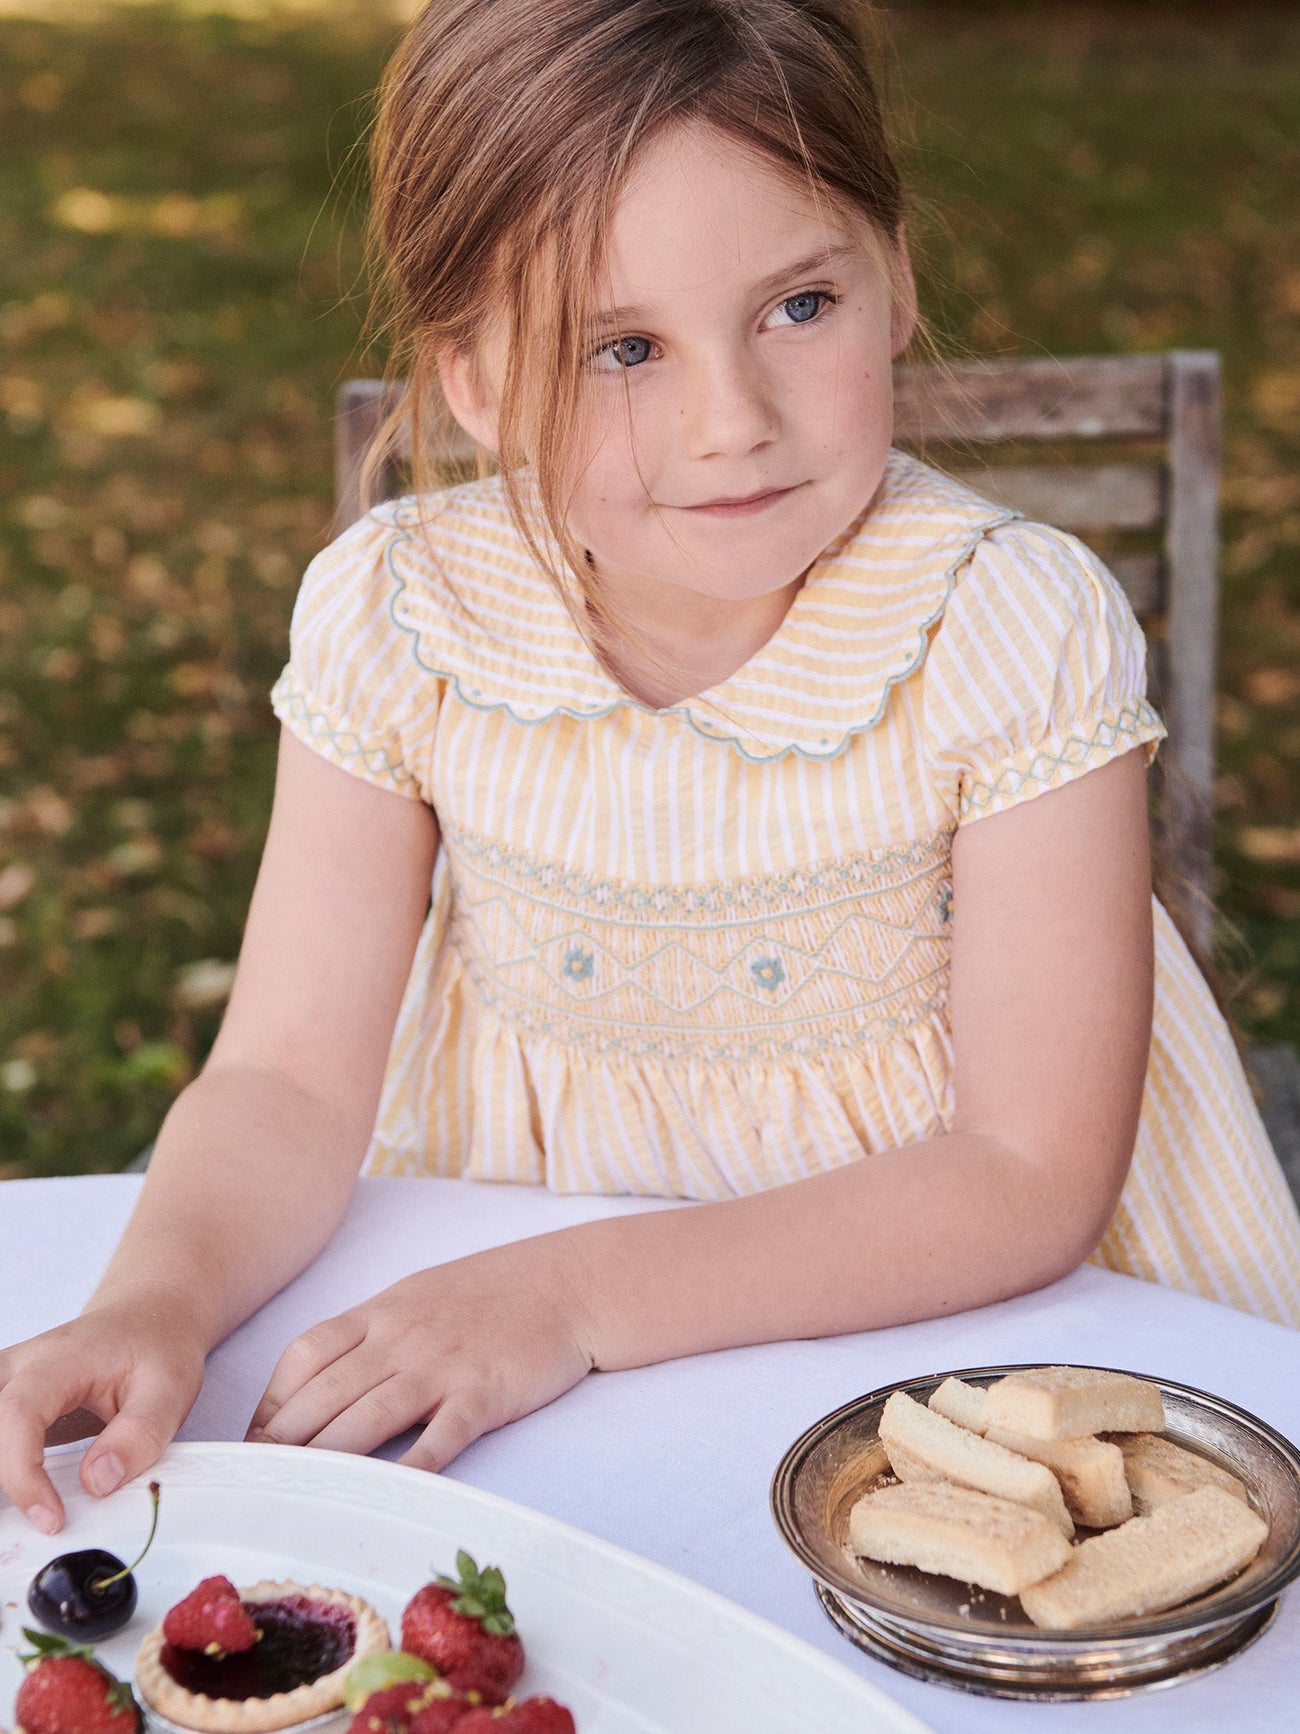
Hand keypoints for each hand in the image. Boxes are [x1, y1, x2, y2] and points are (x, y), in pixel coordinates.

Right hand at [0, 1291, 206, 1532]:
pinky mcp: (7, 1400)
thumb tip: (96, 1483)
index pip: (19, 1414)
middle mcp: (21, 1366)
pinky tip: (14, 1497)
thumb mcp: (169, 1389)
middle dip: (0, 1474)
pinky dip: (3, 1464)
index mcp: (60, 1359)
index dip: (23, 1473)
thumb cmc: (157, 1346)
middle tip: (20, 1524)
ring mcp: (8, 1381)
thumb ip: (138, 1436)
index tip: (50, 1517)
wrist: (150, 1318)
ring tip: (19, 1512)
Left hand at [245, 1238, 595, 1470]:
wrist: (568, 1283)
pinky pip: (436, 1440)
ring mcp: (441, 1367)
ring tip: (293, 1499)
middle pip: (323, 1395)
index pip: (303, 1356)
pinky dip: (406, 1471)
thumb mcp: (419, 1296)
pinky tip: (381, 1496)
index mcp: (381, 1313)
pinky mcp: (482, 1395)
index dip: (270, 1404)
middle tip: (254, 1487)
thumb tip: (320, 1380)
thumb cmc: (491, 1293)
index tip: (251, 1444)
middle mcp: (401, 1339)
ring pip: (366, 1420)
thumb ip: (372, 1334)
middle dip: (281, 1445)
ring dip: (324, 1462)